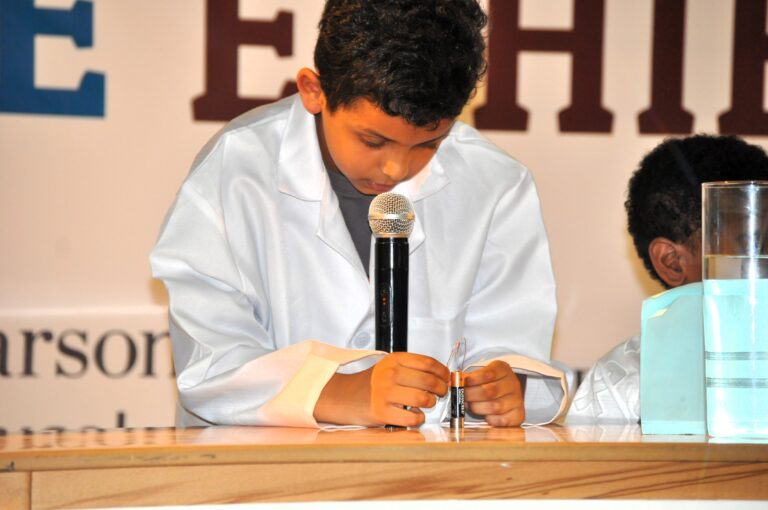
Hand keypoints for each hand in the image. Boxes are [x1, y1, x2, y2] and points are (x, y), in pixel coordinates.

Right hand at [314, 352, 448, 427]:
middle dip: (441, 389)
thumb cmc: (375, 383)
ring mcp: (385, 393)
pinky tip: (415, 414)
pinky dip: (419, 418)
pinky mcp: (383, 412)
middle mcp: (389, 374)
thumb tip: (443, 376)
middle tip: (441, 392)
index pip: (428, 363)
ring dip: (431, 403)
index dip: (442, 371)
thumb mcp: (392, 366)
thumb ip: (414, 368)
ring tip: (428, 402)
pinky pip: (413, 417)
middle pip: (428, 381)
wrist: (348, 397)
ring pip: (423, 399)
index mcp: (394, 360)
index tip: (446, 377)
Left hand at [464, 360, 524, 426]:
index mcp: (503, 369)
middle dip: (471, 395)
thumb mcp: (480, 374)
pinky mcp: (519, 414)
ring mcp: (518, 399)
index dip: (473, 379)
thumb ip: (468, 378)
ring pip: (495, 407)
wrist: (506, 393)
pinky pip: (502, 420)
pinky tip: (485, 415)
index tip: (463, 383)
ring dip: (478, 408)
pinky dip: (490, 419)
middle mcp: (513, 383)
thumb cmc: (489, 383)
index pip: (489, 373)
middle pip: (490, 391)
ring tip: (471, 405)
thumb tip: (454, 383)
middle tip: (462, 397)